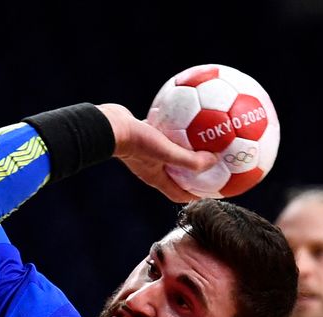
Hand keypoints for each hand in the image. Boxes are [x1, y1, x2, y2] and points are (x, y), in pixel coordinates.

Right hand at [96, 103, 215, 202]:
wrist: (108, 125)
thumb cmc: (136, 141)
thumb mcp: (166, 152)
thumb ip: (190, 160)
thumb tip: (214, 161)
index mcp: (156, 177)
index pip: (179, 194)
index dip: (196, 195)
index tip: (212, 190)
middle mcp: (151, 167)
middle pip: (177, 175)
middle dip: (194, 173)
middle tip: (212, 164)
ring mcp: (146, 152)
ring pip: (170, 153)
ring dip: (185, 148)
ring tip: (201, 138)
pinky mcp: (142, 135)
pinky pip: (162, 133)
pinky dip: (174, 128)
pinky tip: (185, 114)